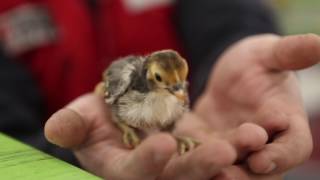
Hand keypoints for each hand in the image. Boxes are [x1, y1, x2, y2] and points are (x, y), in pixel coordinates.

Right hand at [45, 94, 245, 179]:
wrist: (126, 108)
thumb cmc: (100, 114)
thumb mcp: (83, 114)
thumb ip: (73, 123)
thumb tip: (56, 129)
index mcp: (123, 171)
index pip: (135, 175)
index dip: (148, 163)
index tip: (164, 143)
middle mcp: (154, 175)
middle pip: (178, 178)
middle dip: (199, 166)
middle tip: (223, 152)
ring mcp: (179, 164)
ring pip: (205, 167)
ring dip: (228, 157)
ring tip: (250, 139)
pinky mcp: (197, 150)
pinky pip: (218, 151)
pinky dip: (237, 146)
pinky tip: (255, 135)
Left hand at [181, 34, 317, 178]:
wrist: (228, 75)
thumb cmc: (256, 63)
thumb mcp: (269, 54)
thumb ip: (289, 53)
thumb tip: (317, 42)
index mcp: (286, 123)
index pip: (293, 147)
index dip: (281, 155)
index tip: (263, 157)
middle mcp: (262, 144)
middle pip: (258, 168)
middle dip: (243, 172)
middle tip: (226, 174)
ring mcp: (232, 148)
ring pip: (228, 167)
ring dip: (215, 171)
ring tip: (204, 174)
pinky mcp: (205, 145)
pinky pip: (197, 155)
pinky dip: (189, 160)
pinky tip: (174, 160)